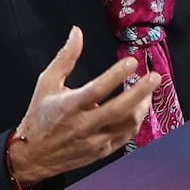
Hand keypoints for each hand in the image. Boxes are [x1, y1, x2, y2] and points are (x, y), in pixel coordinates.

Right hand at [8, 26, 160, 186]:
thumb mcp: (46, 83)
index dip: (116, 75)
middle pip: (119, 109)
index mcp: (69, 106)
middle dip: (141, 92)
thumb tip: (77, 32)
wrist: (33, 156)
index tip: (132, 61)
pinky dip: (136, 121)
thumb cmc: (39, 116)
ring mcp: (95, 141)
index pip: (96, 90)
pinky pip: (126, 137)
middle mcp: (84, 125)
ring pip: (127, 125)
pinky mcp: (102, 152)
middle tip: (155, 77)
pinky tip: (139, 109)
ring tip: (149, 91)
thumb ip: (65, 58)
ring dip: (142, 106)